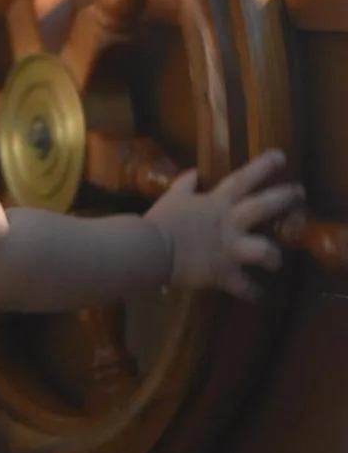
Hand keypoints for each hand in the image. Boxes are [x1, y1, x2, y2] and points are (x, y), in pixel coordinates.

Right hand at [146, 150, 304, 299]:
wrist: (152, 249)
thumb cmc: (161, 221)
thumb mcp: (173, 197)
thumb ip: (186, 184)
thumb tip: (195, 173)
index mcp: (217, 202)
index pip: (244, 179)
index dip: (263, 166)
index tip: (281, 157)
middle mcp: (230, 222)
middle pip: (264, 206)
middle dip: (284, 198)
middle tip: (299, 193)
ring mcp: (230, 248)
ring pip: (264, 250)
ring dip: (274, 256)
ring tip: (277, 262)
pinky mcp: (225, 273)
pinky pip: (244, 287)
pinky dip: (251, 292)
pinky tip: (258, 296)